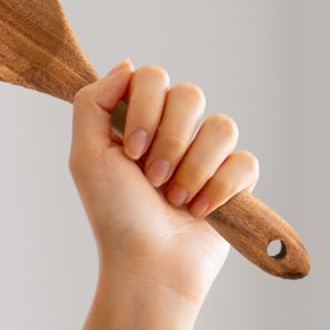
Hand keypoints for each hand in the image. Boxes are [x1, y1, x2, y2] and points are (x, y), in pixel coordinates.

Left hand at [68, 59, 258, 306]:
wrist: (147, 265)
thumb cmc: (114, 217)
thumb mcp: (86, 158)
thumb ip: (92, 104)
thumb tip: (126, 64)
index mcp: (137, 124)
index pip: (153, 77)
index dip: (145, 109)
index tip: (130, 150)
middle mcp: (172, 133)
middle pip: (190, 94)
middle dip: (169, 141)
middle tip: (151, 179)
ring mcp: (206, 155)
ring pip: (221, 126)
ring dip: (192, 169)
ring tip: (174, 200)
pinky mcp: (235, 179)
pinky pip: (244, 160)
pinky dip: (219, 188)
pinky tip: (200, 211)